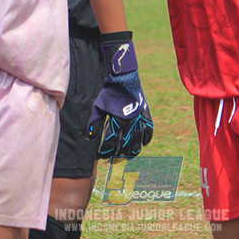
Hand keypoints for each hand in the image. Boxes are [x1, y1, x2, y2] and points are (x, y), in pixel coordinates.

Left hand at [86, 32, 153, 158]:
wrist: (124, 78)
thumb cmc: (109, 93)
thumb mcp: (98, 107)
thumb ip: (94, 123)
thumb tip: (89, 137)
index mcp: (118, 121)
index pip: (112, 143)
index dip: (106, 151)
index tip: (101, 156)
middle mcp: (131, 122)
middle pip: (125, 146)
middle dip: (118, 154)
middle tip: (113, 160)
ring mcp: (140, 119)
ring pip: (138, 141)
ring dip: (132, 151)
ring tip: (127, 156)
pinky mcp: (146, 114)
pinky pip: (149, 131)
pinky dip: (146, 139)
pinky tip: (142, 145)